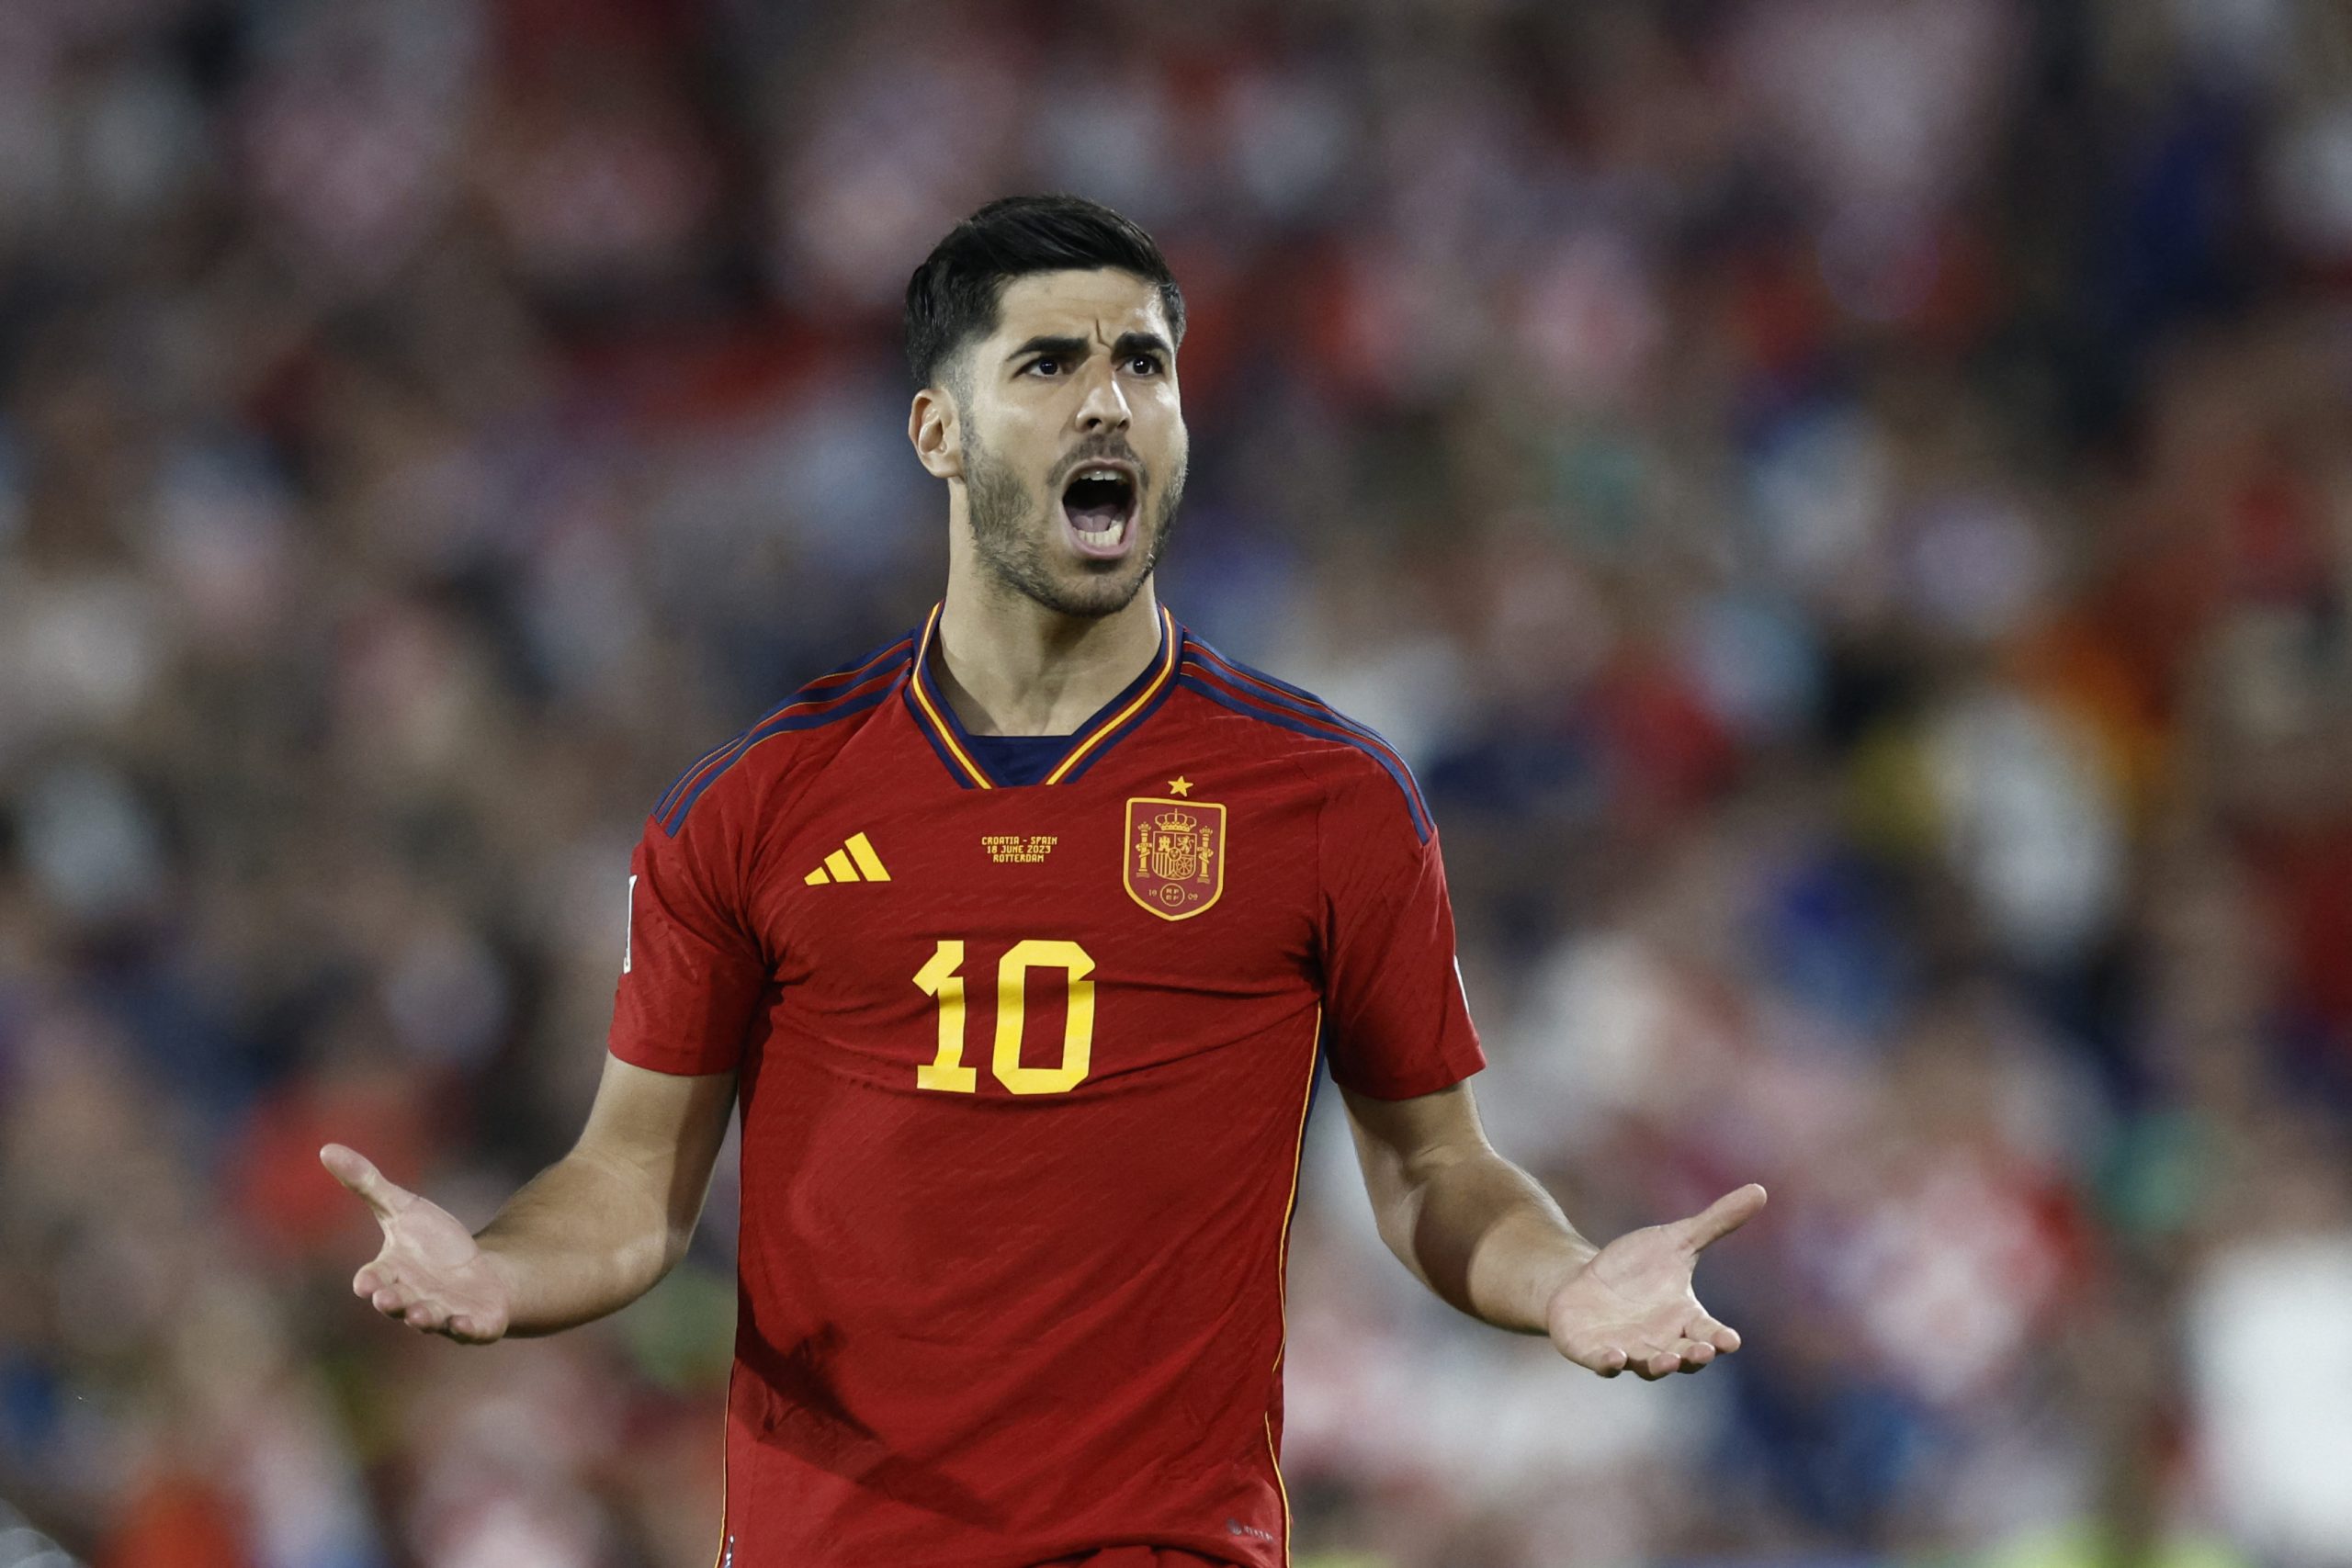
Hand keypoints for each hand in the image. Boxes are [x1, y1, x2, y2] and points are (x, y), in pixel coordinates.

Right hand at [321, 1143, 513, 1343]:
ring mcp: (442, 1315)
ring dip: (424, 1317)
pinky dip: (467, 1328)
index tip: (368, 1281)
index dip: (370, 1282)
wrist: (483, 1272)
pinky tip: (468, 1323)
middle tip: (387, 1300)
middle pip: (396, 1304)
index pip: (373, 1281)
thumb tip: (326, 1148)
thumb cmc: (435, 1243)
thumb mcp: (404, 1208)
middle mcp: (411, 1299)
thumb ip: (367, 1184)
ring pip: (429, 1320)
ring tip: (421, 1314)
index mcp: (390, 1275)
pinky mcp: (474, 1324)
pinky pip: (469, 1330)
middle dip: (392, 1303)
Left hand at [1545, 1184, 1764, 1379]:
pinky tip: (1614, 1358)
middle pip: (1683, 1357)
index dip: (1719, 1338)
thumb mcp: (1676, 1241)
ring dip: (1658, 1365)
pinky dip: (1609, 1364)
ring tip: (1667, 1361)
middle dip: (1693, 1357)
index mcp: (1684, 1318)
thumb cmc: (1636, 1267)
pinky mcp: (1592, 1351)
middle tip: (1702, 1352)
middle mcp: (1660, 1341)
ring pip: (1647, 1365)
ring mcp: (1627, 1349)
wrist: (1584, 1282)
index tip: (1731, 1340)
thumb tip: (1760, 1189)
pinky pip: (1602, 1363)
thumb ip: (1716, 1223)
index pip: (1707, 1332)